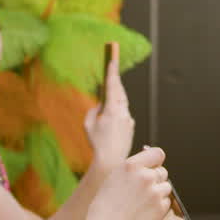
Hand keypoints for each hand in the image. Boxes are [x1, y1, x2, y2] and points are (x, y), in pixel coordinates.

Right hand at [85, 42, 134, 165]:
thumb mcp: (89, 124)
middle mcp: (123, 112)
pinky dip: (118, 108)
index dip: (112, 71)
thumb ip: (94, 111)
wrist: (111, 160)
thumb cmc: (97, 142)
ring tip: (113, 82)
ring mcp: (128, 119)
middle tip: (113, 64)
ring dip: (117, 93)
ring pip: (122, 102)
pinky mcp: (130, 126)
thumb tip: (101, 105)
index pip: (113, 85)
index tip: (112, 60)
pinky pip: (123, 113)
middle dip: (116, 79)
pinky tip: (113, 107)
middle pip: (120, 91)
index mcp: (112, 109)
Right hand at [85, 147, 171, 219]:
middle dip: (155, 179)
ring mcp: (154, 192)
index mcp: (131, 165)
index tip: (152, 168)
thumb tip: (151, 164)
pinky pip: (166, 201)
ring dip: (158, 193)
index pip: (158, 153)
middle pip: (162, 171)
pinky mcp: (161, 207)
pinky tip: (143, 212)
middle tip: (141, 192)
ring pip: (166, 187)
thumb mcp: (115, 178)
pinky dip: (159, 206)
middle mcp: (145, 176)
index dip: (156, 161)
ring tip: (140, 203)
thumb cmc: (105, 206)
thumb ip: (133, 169)